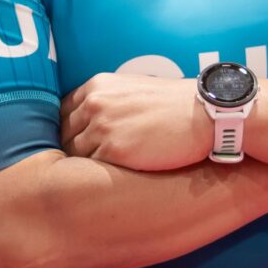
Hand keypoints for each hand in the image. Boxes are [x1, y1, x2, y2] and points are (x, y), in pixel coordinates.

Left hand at [60, 72, 213, 170]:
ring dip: (83, 168)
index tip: (77, 145)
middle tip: (84, 167)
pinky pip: (91, 170)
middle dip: (73, 151)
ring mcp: (102, 126)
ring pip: (74, 155)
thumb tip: (91, 122)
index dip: (68, 132)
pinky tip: (110, 182)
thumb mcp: (133, 89)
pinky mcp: (114, 150)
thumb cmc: (173, 104)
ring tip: (98, 177)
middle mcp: (95, 102)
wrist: (204, 114)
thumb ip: (108, 101)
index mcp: (97, 85)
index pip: (63, 112)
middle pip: (64, 135)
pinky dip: (97, 177)